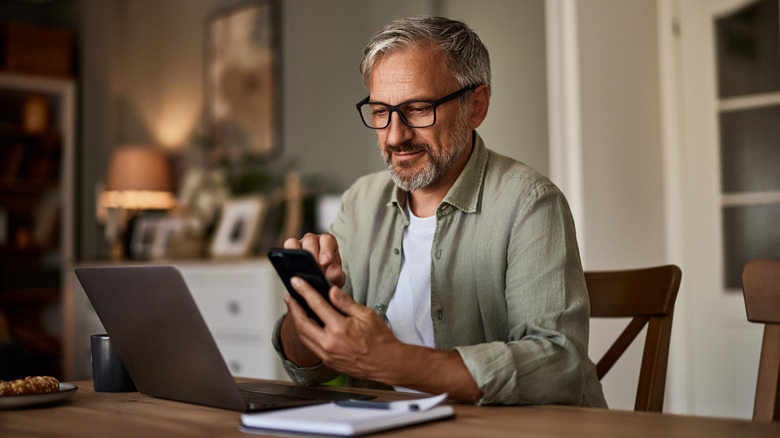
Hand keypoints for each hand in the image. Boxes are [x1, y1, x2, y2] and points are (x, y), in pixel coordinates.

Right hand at [284, 234, 345, 287]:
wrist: (320, 281)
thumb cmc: (330, 276)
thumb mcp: (337, 279)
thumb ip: (337, 276)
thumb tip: (334, 271)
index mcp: (328, 242)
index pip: (327, 240)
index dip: (326, 250)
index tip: (325, 263)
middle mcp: (314, 239)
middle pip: (310, 241)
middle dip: (312, 256)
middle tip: (314, 270)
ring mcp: (300, 243)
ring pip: (295, 242)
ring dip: (298, 255)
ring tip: (302, 271)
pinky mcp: (290, 250)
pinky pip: (287, 248)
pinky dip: (287, 256)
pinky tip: (292, 269)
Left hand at [285, 276, 403, 381]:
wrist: (387, 364)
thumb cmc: (380, 340)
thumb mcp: (367, 315)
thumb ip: (346, 303)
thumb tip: (332, 291)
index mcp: (339, 328)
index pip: (316, 304)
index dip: (304, 291)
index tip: (296, 282)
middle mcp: (330, 343)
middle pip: (302, 322)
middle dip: (293, 308)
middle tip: (289, 297)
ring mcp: (327, 355)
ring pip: (303, 336)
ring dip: (296, 321)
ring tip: (294, 310)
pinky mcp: (328, 362)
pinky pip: (311, 346)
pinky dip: (305, 334)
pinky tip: (306, 326)